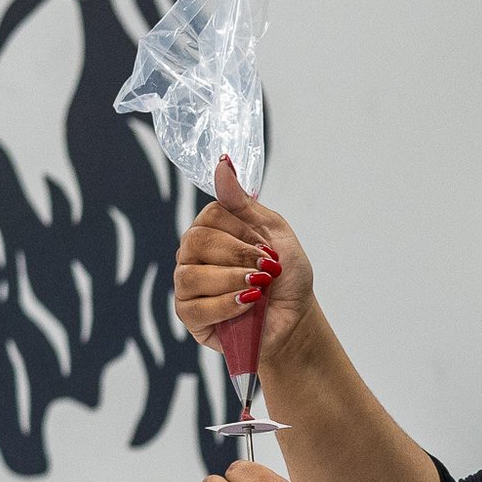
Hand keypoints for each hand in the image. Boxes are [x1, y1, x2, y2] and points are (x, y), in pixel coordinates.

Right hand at [173, 156, 318, 366]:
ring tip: (258, 290)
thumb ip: (243, 201)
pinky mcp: (189, 316)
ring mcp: (187, 285)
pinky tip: (245, 306)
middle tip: (265, 270)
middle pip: (196, 242)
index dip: (242, 232)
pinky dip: (224, 305)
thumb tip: (222, 163)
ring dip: (232, 281)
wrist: (295, 318)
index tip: (267, 248)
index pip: (210, 216)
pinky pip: (194, 307)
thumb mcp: (272, 231)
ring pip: (191, 275)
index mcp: (211, 229)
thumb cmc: (285, 276)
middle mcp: (192, 254)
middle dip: (237, 256)